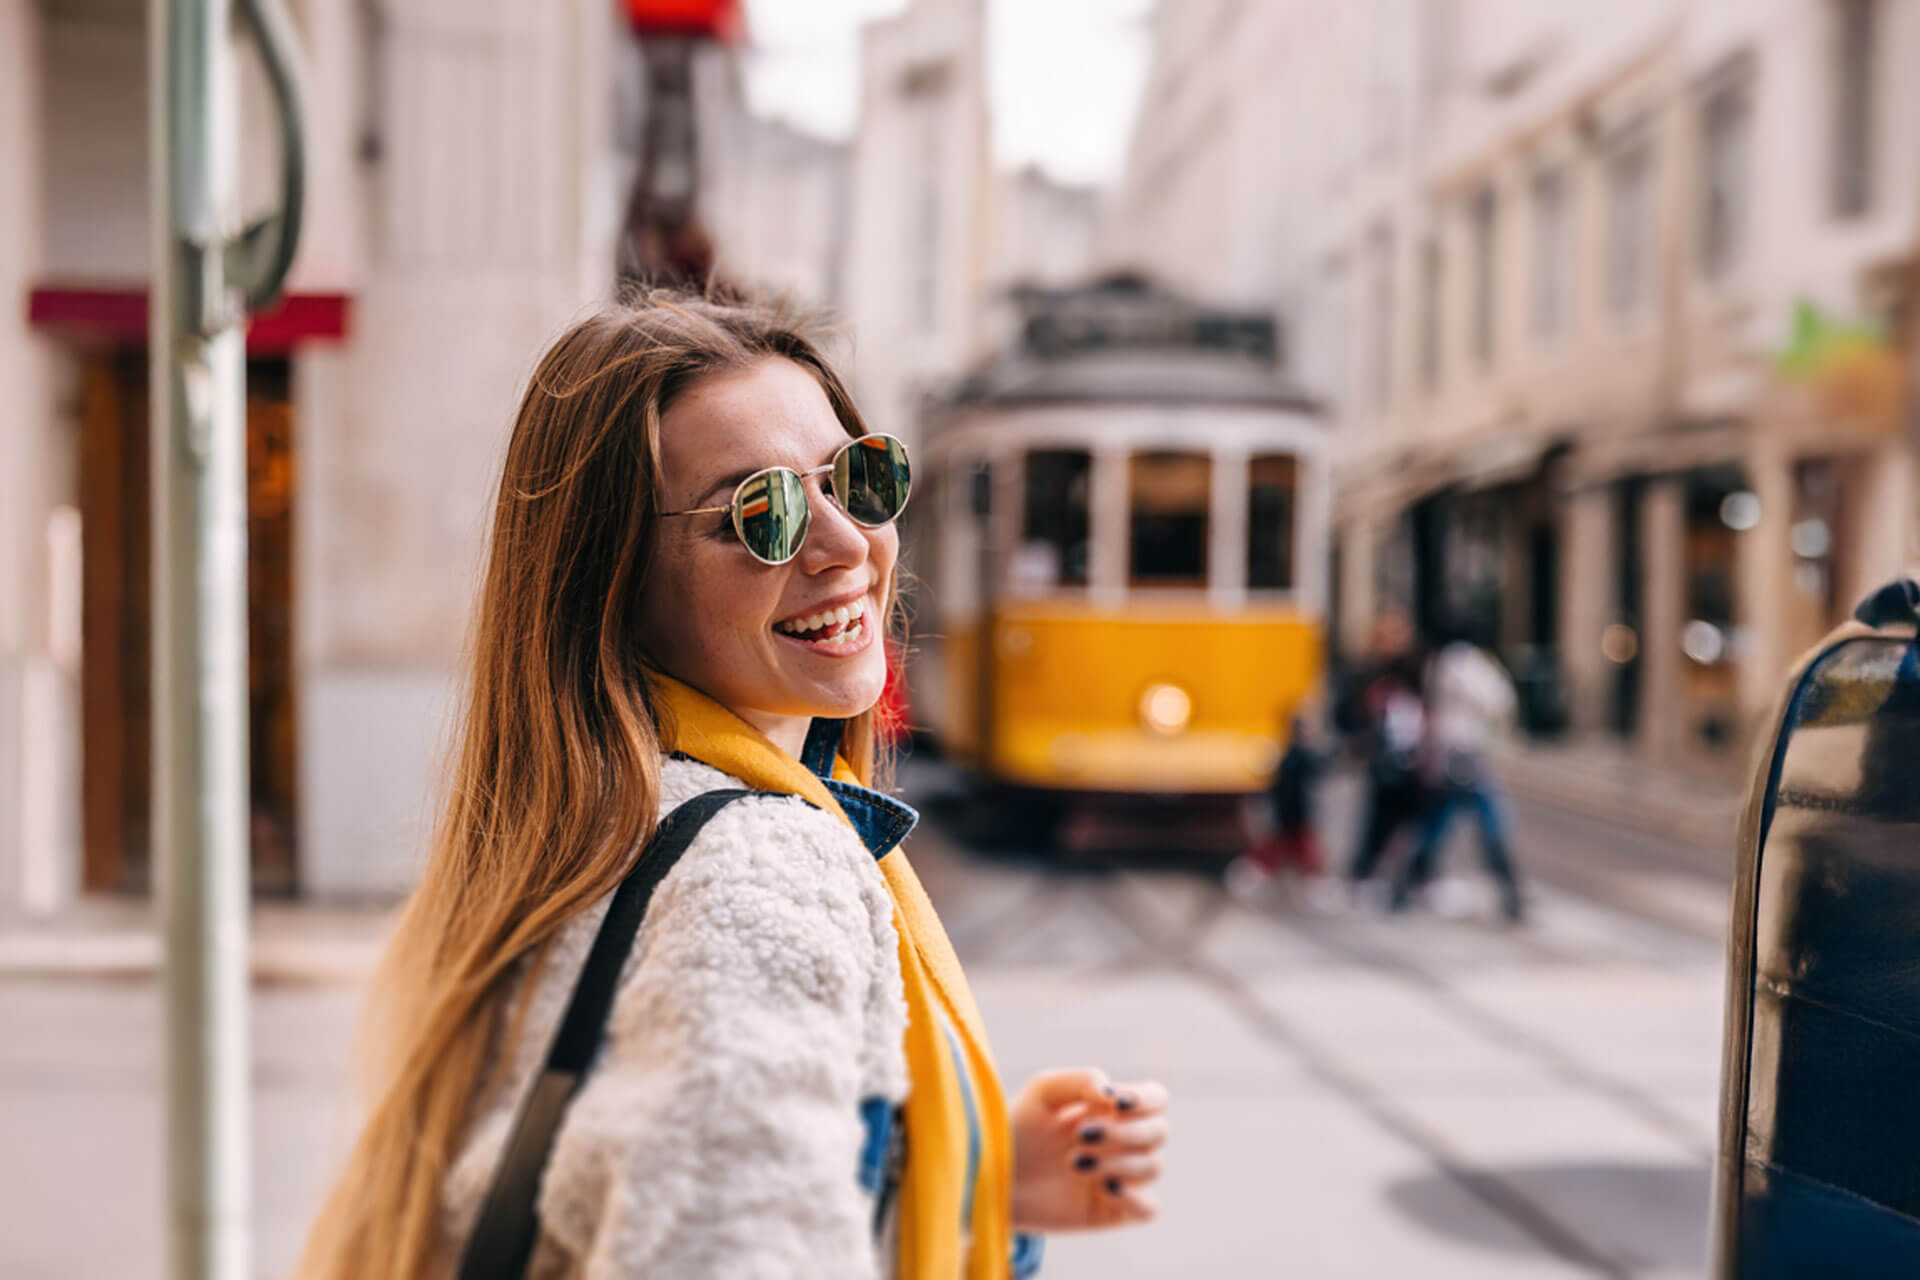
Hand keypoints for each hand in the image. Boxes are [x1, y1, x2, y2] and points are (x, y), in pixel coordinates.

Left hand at [1009, 1067, 1169, 1232]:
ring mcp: (1120, 1176)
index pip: (1156, 1098)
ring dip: (1119, 1162)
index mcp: (1112, 1109)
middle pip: (1159, 1132)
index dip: (1147, 1100)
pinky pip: (1149, 1208)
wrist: (992, 1174)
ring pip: (1153, 1166)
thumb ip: (1081, 1081)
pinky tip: (1104, 1188)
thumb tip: (1114, 1095)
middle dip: (1125, 1133)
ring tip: (1073, 1162)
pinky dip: (1137, 1197)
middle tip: (1081, 1136)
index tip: (1117, 1104)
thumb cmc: (1019, 1127)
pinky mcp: (1111, 1211)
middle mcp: (1123, 1142)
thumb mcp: (1043, 1092)